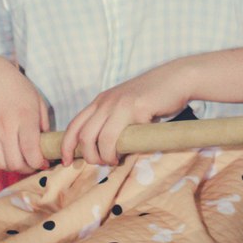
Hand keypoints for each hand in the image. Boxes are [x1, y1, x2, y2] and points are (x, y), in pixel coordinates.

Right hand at [0, 57, 51, 174]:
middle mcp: (6, 125)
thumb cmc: (16, 86)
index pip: (31, 153)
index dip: (39, 164)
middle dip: (26, 169)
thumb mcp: (36, 100)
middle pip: (15, 163)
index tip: (43, 163)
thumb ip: (42, 123)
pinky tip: (4, 139)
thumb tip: (45, 143)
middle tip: (32, 165)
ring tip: (19, 160)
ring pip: (1, 162)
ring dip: (11, 166)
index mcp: (25, 117)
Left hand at [60, 62, 195, 165]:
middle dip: (87, 156)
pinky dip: (115, 150)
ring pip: (97, 138)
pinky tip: (123, 154)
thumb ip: (114, 122)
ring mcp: (118, 104)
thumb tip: (104, 149)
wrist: (176, 79)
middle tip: (100, 163)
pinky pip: (116, 136)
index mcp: (100, 102)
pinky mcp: (134, 109)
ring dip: (102, 156)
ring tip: (112, 160)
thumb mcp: (126, 107)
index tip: (66, 161)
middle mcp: (105, 102)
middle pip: (82, 135)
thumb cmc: (154, 97)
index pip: (73, 125)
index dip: (66, 146)